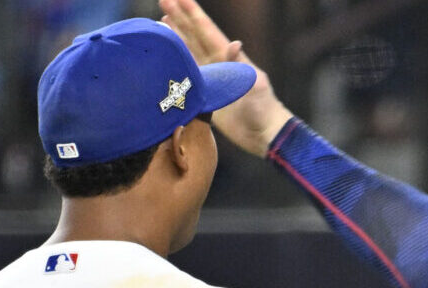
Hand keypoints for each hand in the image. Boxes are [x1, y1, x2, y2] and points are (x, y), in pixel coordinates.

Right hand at [159, 0, 292, 157]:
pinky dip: (177, 62)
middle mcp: (217, 62)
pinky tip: (169, 55)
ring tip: (163, 19)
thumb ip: (241, 64)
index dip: (192, 13)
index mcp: (228, 57)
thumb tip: (234, 43)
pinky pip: (187, 74)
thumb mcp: (254, 84)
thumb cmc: (264, 108)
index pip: (206, 30)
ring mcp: (210, 76)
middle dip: (179, 17)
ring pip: (188, 51)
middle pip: (194, 35)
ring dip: (176, 35)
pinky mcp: (205, 93)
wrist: (264, 134)